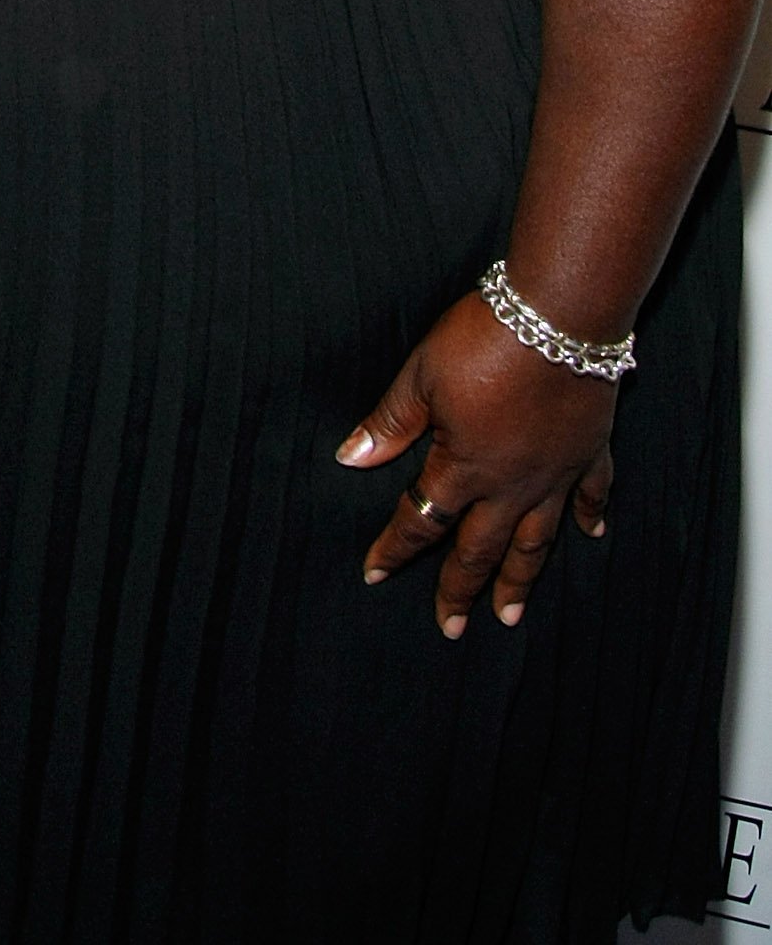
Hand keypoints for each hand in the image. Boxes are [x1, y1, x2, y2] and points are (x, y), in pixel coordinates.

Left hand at [338, 289, 615, 635]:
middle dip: (460, 588)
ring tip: (510, 615)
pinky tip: (592, 535)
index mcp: (464, 467)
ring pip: (535, 539)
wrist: (557, 316)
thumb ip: (391, 422)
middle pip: (480, 548)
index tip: (375, 573)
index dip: (395, 548)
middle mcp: (511, 483)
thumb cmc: (483, 340)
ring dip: (521, 579)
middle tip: (450, 627)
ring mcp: (555, 472)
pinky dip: (591, 515)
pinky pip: (591, 493)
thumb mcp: (421, 374)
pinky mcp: (589, 450)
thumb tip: (352, 458)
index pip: (421, 519)